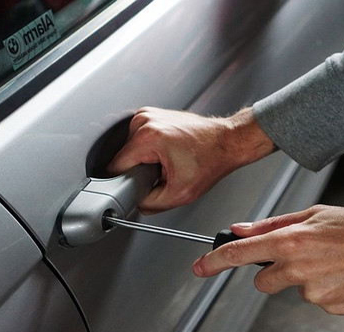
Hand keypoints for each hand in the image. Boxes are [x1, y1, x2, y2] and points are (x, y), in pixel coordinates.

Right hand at [107, 107, 274, 213]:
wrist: (227, 142)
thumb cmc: (210, 160)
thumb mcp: (179, 194)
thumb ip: (150, 204)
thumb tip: (135, 203)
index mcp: (147, 137)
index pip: (116, 166)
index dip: (125, 182)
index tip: (139, 186)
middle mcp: (144, 120)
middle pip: (124, 158)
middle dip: (139, 170)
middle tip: (162, 173)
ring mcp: (148, 115)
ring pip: (130, 149)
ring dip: (144, 160)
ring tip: (166, 162)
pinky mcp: (152, 115)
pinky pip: (139, 140)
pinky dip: (149, 150)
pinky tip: (167, 153)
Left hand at [192, 205, 343, 314]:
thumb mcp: (318, 214)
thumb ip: (275, 223)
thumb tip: (242, 229)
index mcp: (291, 241)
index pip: (240, 254)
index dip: (214, 261)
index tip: (200, 268)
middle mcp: (298, 269)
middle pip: (263, 281)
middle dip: (275, 272)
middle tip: (306, 257)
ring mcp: (314, 293)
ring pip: (295, 289)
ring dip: (309, 279)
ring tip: (339, 263)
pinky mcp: (331, 309)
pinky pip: (319, 300)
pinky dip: (330, 291)